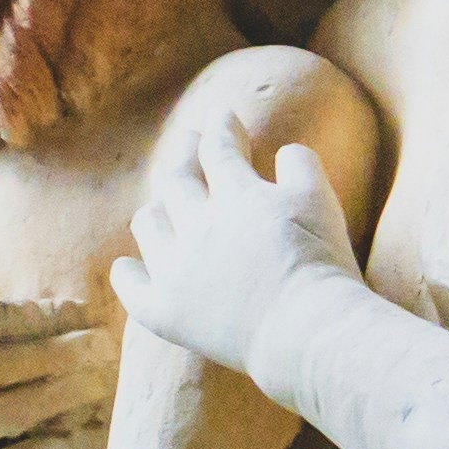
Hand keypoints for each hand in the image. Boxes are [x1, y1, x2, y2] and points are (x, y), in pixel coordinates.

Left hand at [116, 133, 363, 390]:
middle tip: (191, 143)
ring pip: (149, 225)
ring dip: (157, 211)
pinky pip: (133, 288)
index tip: (223, 117)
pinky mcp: (166, 313)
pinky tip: (127, 267)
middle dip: (185, 154)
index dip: (222, 128)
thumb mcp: (320, 202)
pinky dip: (128, 273)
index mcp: (235, 194)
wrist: (305, 331)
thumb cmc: (321, 265)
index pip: (220, 148)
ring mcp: (175, 269)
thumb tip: (285, 151)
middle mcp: (196, 225)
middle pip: (176, 179)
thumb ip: (300, 166)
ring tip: (164, 208)